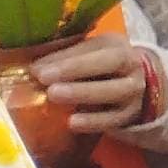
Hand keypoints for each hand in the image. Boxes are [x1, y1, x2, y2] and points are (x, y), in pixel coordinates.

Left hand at [23, 39, 158, 135]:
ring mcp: (134, 91)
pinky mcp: (131, 115)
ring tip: (53, 96)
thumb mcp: (85, 56)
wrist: (132, 87)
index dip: (67, 58)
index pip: (94, 47)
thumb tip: (33, 68)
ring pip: (115, 91)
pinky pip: (114, 119)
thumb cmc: (97, 69)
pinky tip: (72, 123)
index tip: (38, 69)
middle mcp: (131, 65)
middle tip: (45, 79)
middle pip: (112, 63)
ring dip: (83, 93)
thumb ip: (62, 58)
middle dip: (77, 69)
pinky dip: (93, 122)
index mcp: (116, 45)